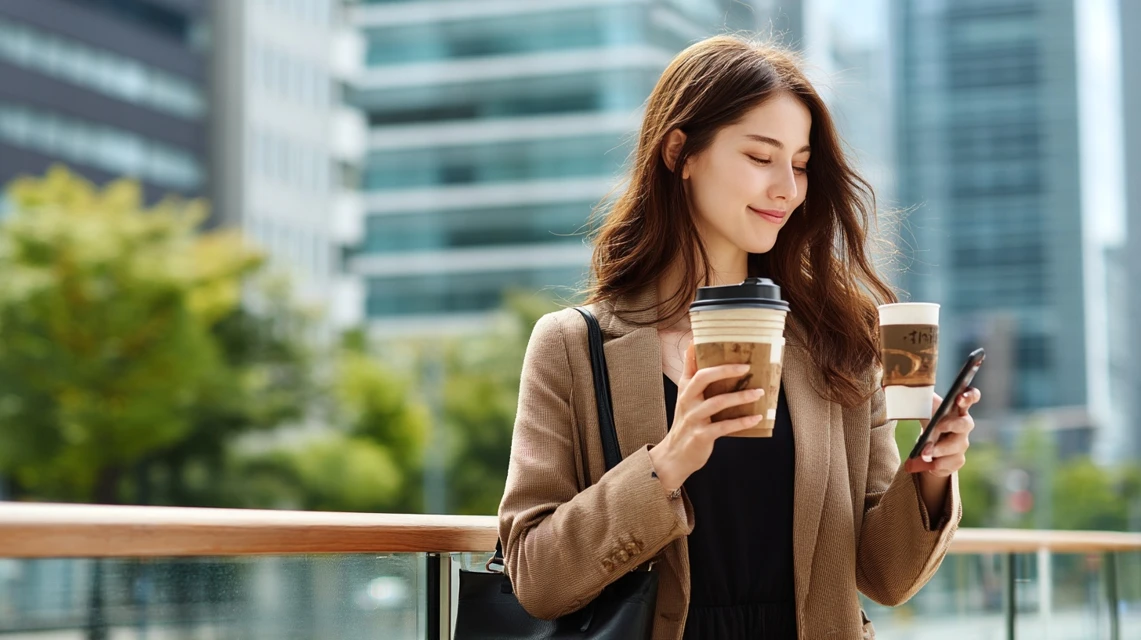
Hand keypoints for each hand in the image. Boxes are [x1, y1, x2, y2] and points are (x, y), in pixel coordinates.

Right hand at [648, 341, 764, 492]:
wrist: (676, 456)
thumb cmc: (687, 424)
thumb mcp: (687, 400)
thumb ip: (694, 378)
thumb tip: (697, 351)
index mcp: (685, 390)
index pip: (690, 365)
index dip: (695, 350)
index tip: (703, 337)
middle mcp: (687, 401)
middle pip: (702, 378)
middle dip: (725, 370)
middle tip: (746, 366)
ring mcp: (693, 418)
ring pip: (717, 402)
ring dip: (740, 397)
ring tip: (759, 392)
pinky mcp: (701, 436)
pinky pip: (724, 426)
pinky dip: (742, 421)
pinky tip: (756, 417)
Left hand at [904, 388, 981, 475]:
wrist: (928, 445)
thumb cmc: (930, 420)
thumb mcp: (924, 408)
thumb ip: (918, 398)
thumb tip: (896, 388)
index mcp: (957, 408)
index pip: (971, 398)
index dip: (969, 396)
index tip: (959, 397)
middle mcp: (963, 426)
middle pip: (966, 424)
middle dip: (951, 425)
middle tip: (936, 427)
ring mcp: (962, 444)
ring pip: (955, 447)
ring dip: (938, 450)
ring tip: (923, 453)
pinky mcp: (957, 460)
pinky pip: (947, 463)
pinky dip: (933, 464)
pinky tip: (923, 463)